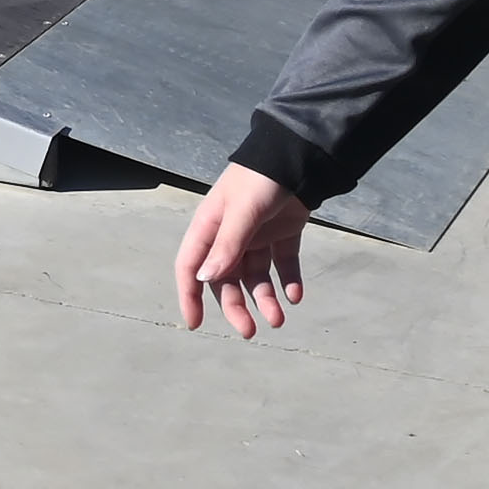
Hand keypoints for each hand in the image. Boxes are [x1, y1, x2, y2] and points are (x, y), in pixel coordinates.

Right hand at [172, 164, 310, 338]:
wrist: (299, 156)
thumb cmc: (261, 180)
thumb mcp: (242, 212)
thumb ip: (227, 246)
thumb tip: (205, 280)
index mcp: (209, 228)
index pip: (191, 268)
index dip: (190, 296)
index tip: (196, 324)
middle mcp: (229, 236)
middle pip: (226, 280)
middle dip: (236, 307)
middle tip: (249, 331)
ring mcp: (257, 236)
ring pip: (256, 277)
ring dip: (265, 299)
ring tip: (280, 319)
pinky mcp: (283, 234)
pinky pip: (283, 264)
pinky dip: (289, 282)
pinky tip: (296, 296)